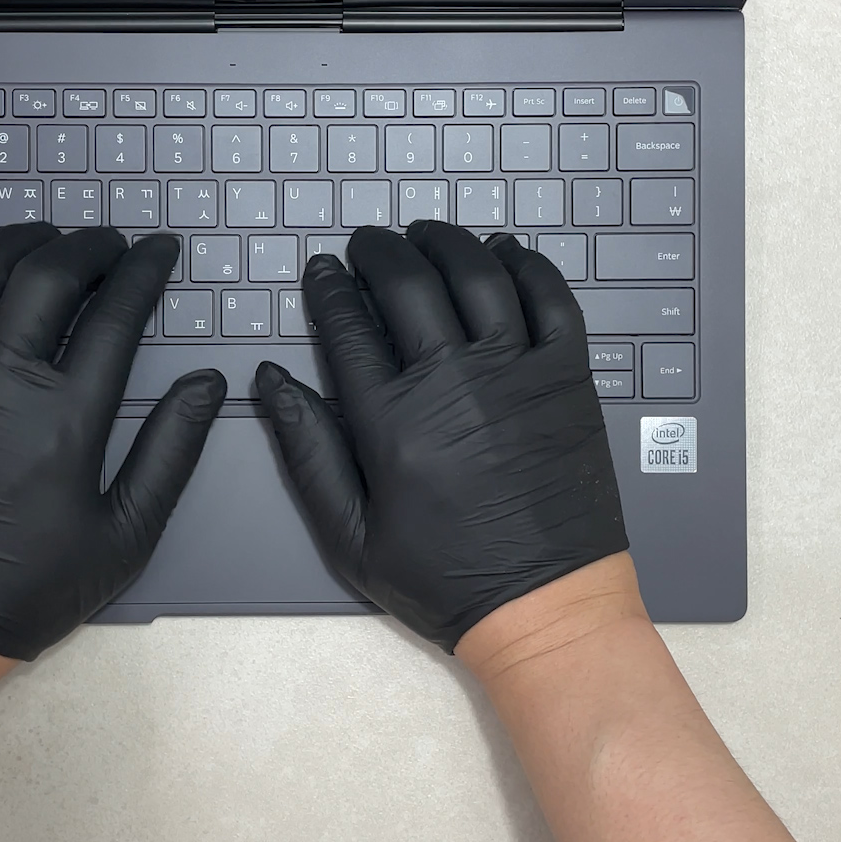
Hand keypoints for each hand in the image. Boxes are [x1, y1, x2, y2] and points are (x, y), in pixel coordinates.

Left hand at [0, 225, 224, 660]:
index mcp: (66, 415)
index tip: (160, 252)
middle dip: (88, 244)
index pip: (116, 314)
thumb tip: (208, 384)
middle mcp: (0, 381)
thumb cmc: (28, 588)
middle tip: (109, 242)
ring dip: (17, 243)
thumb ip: (172, 451)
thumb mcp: (126, 535)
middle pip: (49, 276)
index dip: (144, 270)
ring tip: (46, 238)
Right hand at [255, 220, 628, 651]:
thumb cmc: (446, 580)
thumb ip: (308, 453)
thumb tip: (272, 382)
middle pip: (409, 284)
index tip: (322, 270)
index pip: (348, 329)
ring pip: (478, 274)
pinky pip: (550, 298)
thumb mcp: (351, 537)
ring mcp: (518, 373)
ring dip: (446, 242)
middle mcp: (454, 383)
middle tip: (368, 242)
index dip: (329, 290)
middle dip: (380, 252)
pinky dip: (526, 264)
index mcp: (392, 423)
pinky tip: (504, 253)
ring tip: (426, 234)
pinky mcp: (568, 379)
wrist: (546, 607)